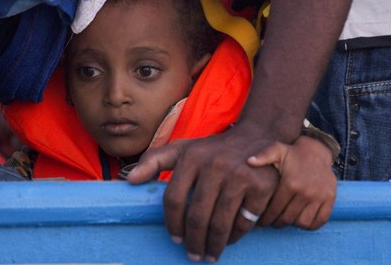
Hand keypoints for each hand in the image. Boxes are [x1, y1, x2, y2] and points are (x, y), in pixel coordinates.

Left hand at [125, 125, 278, 261]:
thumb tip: (129, 180)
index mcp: (191, 157)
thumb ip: (154, 161)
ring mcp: (240, 175)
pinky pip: (244, 222)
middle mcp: (215, 165)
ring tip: (210, 254)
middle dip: (194, 241)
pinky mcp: (261, 186)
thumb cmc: (213, 151)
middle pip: (197, 216)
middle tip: (193, 254)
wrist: (256, 138)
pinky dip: (235, 236)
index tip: (175, 238)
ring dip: (214, 245)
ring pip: (220, 223)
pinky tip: (229, 239)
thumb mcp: (183, 149)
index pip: (174, 199)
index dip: (172, 224)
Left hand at [247, 136, 335, 229]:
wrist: (317, 150)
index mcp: (290, 183)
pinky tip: (301, 219)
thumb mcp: (277, 150)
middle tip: (271, 222)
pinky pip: (319, 221)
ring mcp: (319, 196)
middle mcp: (306, 192)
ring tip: (285, 220)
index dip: (266, 218)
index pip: (274, 209)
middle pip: (287, 218)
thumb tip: (249, 161)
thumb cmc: (292, 153)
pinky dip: (310, 225)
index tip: (261, 221)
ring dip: (292, 224)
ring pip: (302, 222)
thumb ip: (263, 156)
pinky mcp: (329, 199)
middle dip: (276, 222)